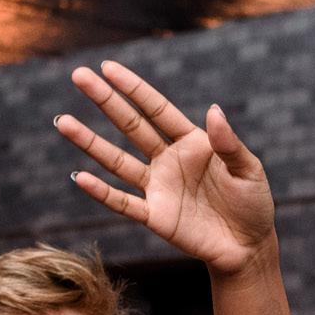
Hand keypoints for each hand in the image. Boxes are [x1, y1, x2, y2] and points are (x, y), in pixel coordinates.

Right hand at [56, 61, 276, 276]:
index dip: (134, 89)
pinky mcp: (156, 216)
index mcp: (192, 143)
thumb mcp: (249, 170)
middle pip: (131, 126)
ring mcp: (158, 188)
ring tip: (63, 121)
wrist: (249, 247)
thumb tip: (214, 110)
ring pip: (118, 161)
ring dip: (90, 143)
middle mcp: (169, 161)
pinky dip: (102, 192)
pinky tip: (80, 177)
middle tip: (77, 76)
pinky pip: (123, 202)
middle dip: (105, 101)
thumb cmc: (252, 204)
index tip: (107, 67)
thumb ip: (230, 144)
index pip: (157, 110)